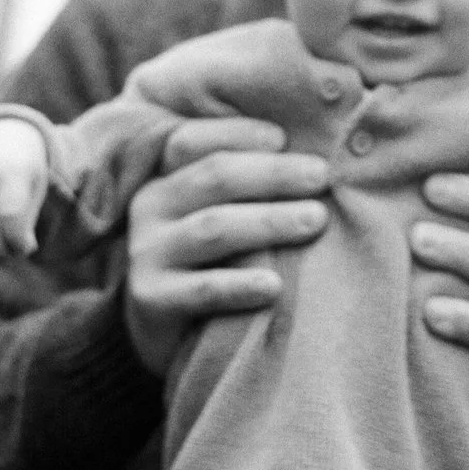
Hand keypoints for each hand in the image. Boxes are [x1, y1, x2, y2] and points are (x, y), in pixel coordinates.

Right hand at [124, 118, 330, 374]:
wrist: (170, 336)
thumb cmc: (213, 261)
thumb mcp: (219, 213)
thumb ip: (248, 184)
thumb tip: (314, 159)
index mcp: (165, 177)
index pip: (191, 141)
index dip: (236, 133)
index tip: (284, 137)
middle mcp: (150, 208)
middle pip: (213, 177)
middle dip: (273, 174)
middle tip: (322, 177)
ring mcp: (147, 254)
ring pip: (214, 228)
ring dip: (270, 221)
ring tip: (316, 220)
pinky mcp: (151, 300)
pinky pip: (203, 289)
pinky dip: (240, 285)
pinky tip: (274, 285)